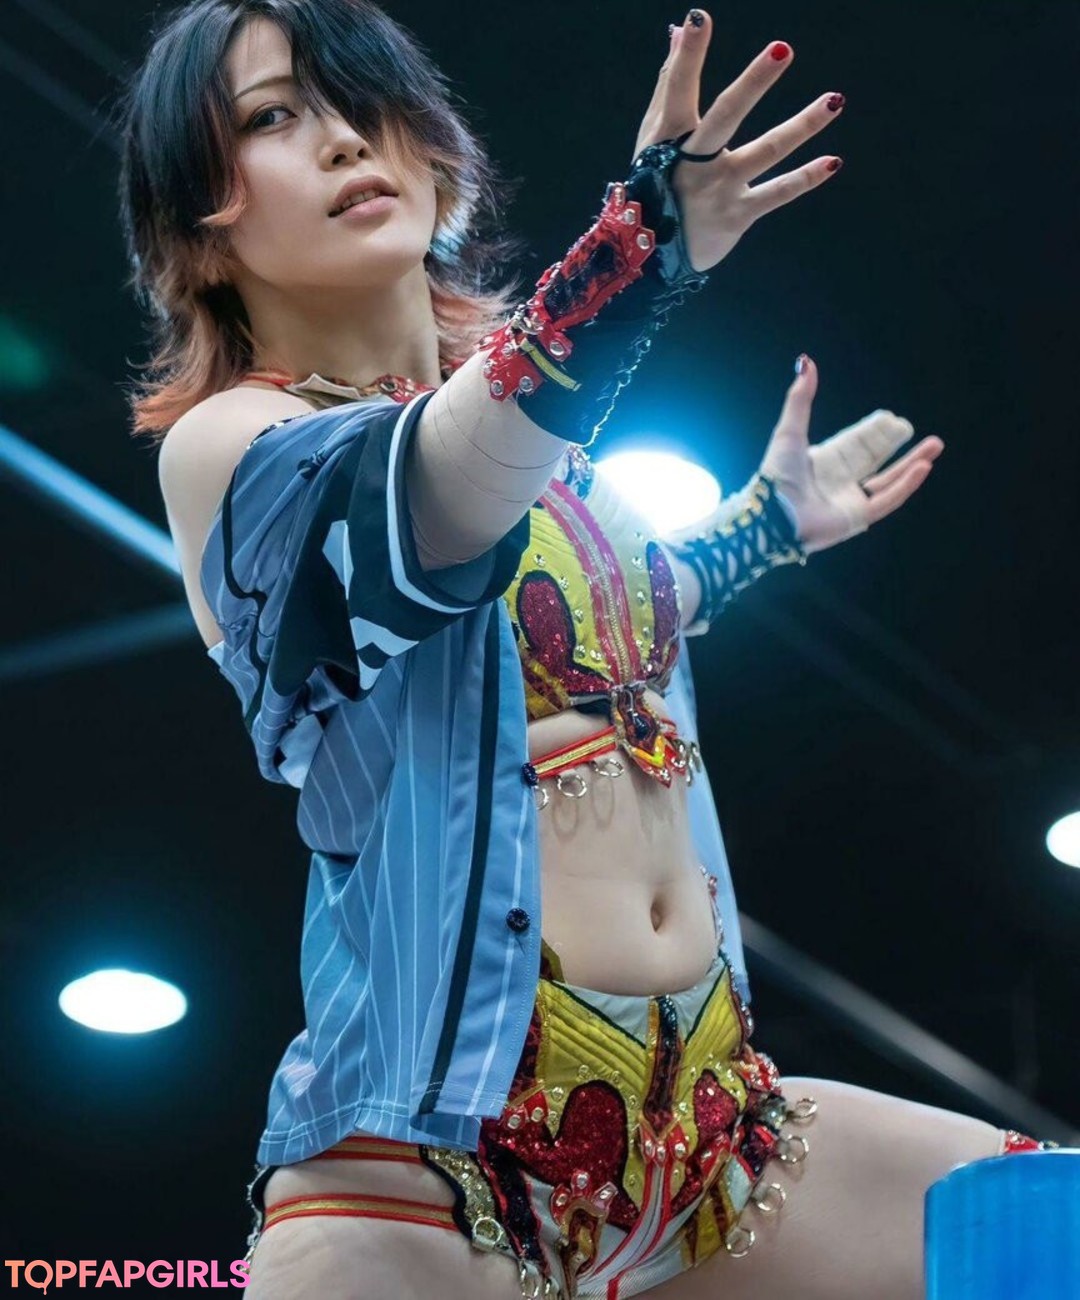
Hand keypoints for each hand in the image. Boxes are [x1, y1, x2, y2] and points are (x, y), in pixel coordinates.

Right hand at [634, 10, 844, 272]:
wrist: (650, 254)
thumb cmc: (655, 184)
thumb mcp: (654, 136)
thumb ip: (670, 82)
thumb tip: (678, 29)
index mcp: (670, 139)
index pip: (678, 88)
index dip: (688, 55)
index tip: (699, 19)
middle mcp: (695, 162)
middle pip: (726, 116)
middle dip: (753, 83)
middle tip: (783, 49)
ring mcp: (719, 189)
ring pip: (765, 152)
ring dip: (802, 126)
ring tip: (835, 100)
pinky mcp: (737, 216)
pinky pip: (776, 194)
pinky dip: (805, 179)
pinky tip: (833, 161)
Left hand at [759, 358, 944, 554]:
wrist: (773, 514)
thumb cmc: (776, 475)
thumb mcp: (789, 430)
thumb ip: (800, 398)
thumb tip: (805, 361)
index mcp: (824, 462)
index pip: (857, 444)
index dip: (875, 432)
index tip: (891, 418)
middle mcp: (839, 481)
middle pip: (875, 459)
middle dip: (895, 444)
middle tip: (911, 428)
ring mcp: (850, 501)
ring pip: (889, 479)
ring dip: (912, 463)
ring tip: (935, 446)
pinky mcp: (857, 518)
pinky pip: (888, 500)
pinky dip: (906, 484)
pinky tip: (923, 467)